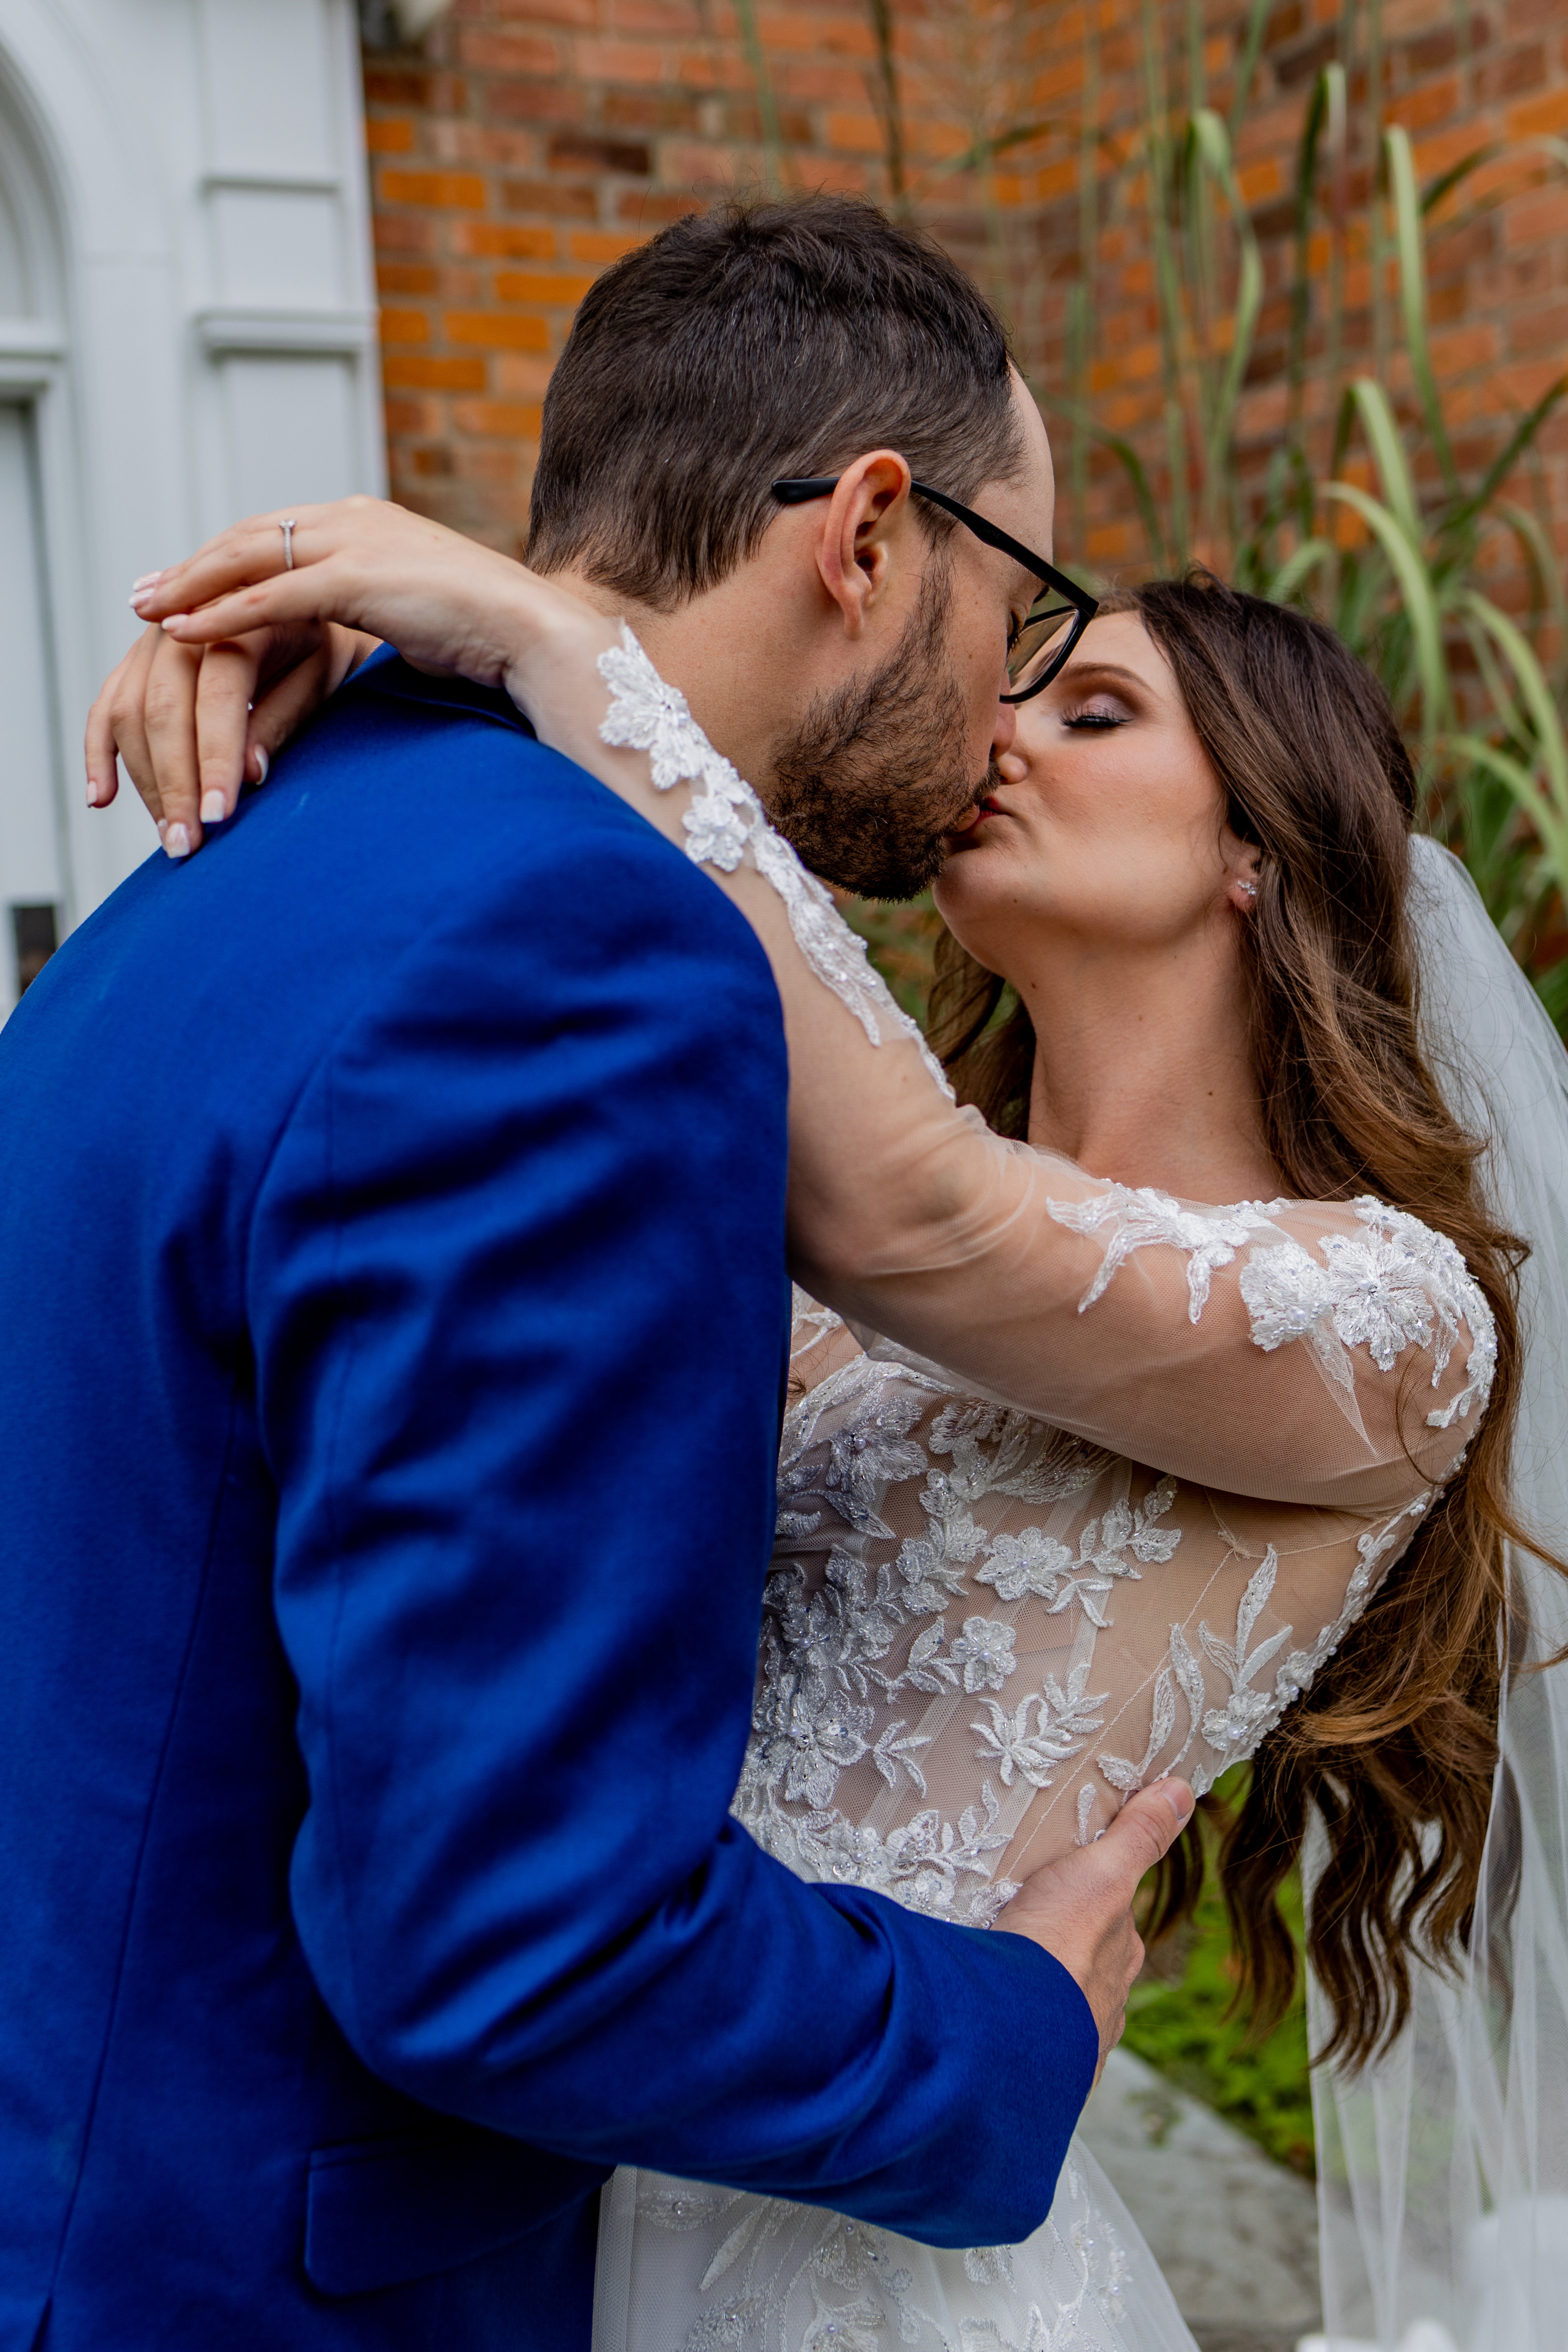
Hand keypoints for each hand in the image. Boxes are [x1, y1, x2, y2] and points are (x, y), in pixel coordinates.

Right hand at [85, 618, 372, 855]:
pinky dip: (98, 754)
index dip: (215, 761)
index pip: (219, 698)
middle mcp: (186, 622)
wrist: (296, 597)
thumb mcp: (320, 674)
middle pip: (163, 709)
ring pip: (129, 713)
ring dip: (144, 782)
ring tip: (169, 835)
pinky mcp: (135, 661)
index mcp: (239, 618)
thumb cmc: (317, 644)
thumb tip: (248, 771)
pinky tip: (102, 798)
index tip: (218, 817)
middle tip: (188, 843)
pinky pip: (106, 707)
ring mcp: (153, 640)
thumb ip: (282, 716)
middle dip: (174, 784)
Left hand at [114, 498, 617, 854]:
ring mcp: (354, 543)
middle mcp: (354, 517)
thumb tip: (358, 629)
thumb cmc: (486, 633)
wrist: (533, 631)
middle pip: (250, 536)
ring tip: (146, 608)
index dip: (224, 556)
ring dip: (191, 584)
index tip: (185, 579)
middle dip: (192, 564)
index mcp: (368, 520)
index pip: (277, 532)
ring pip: (249, 559)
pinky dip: (222, 614)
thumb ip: (375, 605)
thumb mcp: (416, 608)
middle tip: (145, 590)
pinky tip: (184, 631)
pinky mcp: (357, 580)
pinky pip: (270, 598)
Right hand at [997, 1779, 1194, 2084]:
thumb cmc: (1060, 1942)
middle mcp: (1107, 2002)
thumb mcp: (1100, 1872)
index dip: (1091, 1905)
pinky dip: (1018, 2025)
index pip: (1115, 1925)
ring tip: (1002, 1972)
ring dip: (1038, 1992)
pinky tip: (996, 2014)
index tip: (1059, 1892)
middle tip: (1023, 1928)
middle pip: (1088, 1967)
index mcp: (1123, 1957)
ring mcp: (1074, 2041)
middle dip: (1063, 1952)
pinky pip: (1031, 2041)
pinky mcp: (1039, 2069)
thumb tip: (1183, 1791)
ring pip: (1059, 2007)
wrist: (1012, 2027)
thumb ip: (1138, 1834)